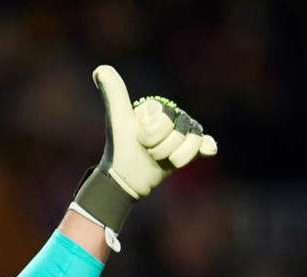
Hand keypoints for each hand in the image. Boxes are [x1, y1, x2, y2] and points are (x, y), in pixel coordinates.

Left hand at [71, 65, 217, 250]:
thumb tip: (99, 70)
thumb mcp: (118, 119)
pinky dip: (205, 148)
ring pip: (192, 141)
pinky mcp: (188, 149)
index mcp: (157, 107)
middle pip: (180, 131)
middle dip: (161, 147)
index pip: (167, 120)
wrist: (125, 177)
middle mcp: (172, 117)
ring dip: (172, 156)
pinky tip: (207, 150)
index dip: (151, 135)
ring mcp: (181, 133)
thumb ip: (114, 94)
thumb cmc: (120, 147)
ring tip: (156, 158)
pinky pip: (204, 145)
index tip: (137, 139)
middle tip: (146, 150)